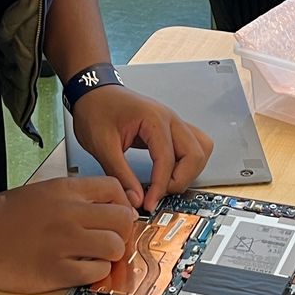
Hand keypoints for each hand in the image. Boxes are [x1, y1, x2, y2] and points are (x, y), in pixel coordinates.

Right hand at [0, 176, 138, 293]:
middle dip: (121, 231)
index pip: (115, 189)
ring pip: (115, 246)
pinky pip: (96, 271)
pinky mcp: (56, 270)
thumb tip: (109, 207)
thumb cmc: (5, 215)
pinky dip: (95, 272)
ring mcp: (64, 242)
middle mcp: (69, 213)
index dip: (122, 204)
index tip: (118, 216)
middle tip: (110, 239)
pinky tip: (82, 268)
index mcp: (65, 190)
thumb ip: (75, 196)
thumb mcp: (44, 191)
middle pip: (123, 219)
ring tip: (96, 256)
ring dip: (111, 254)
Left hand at [71, 85, 213, 211]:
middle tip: (159, 193)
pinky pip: (194, 145)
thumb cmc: (96, 109)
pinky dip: (188, 162)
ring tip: (166, 183)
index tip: (149, 203)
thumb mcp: (102, 146)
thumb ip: (120, 174)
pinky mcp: (172, 128)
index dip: (160, 187)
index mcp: (154, 119)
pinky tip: (170, 172)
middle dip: (180, 180)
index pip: (168, 160)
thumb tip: (136, 199)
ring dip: (189, 170)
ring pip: (201, 149)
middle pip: (195, 154)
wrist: (93, 91)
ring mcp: (174, 122)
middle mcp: (170, 119)